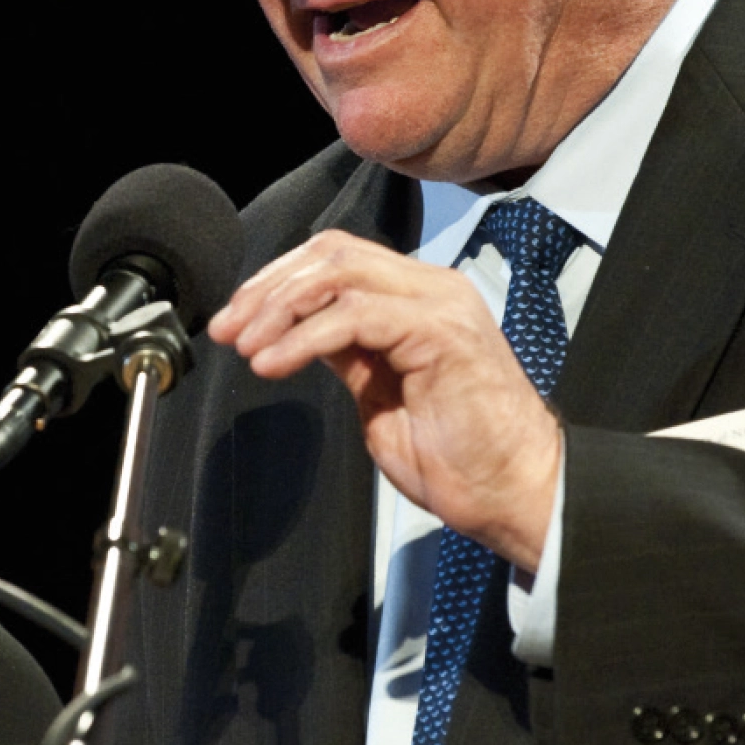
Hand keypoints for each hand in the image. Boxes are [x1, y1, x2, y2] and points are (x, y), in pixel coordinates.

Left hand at [206, 230, 560, 570]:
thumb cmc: (462, 459)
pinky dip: (305, 335)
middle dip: (268, 287)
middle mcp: (433, 290)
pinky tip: (277, 363)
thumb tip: (300, 332)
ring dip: (279, 307)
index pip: (338, 258)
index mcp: (421, 299)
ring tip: (249, 347)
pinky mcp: (441, 331)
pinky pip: (355, 314)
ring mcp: (440, 305)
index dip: (279, 281)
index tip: (238, 320)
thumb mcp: (381, 395)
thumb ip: (350, 354)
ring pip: (341, 272)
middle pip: (333, 252)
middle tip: (230, 329)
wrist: (515, 492)